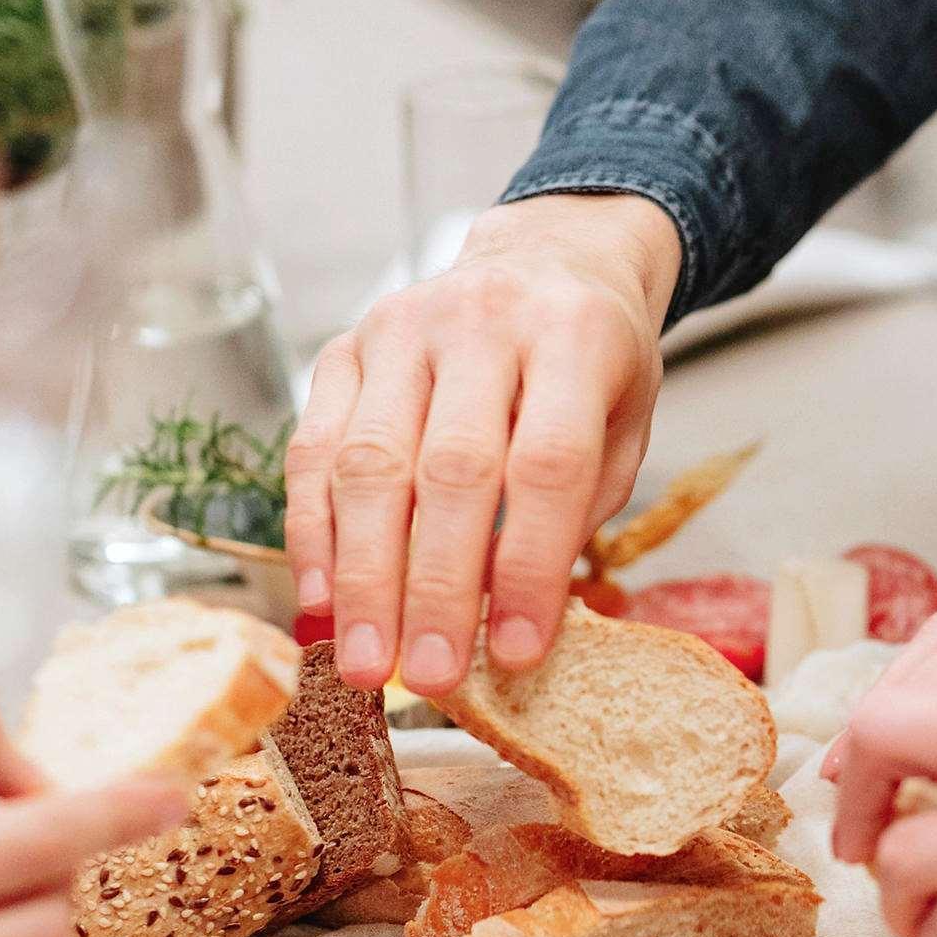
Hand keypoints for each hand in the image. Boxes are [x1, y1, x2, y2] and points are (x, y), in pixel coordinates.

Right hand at [288, 191, 680, 697]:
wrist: (545, 259)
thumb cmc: (593, 363)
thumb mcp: (624, 425)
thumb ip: (577, 509)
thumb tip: (511, 619)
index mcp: (573, 337)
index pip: (545, 465)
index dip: (527, 566)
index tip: (515, 652)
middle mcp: (482, 321)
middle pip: (448, 469)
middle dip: (434, 588)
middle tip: (427, 677)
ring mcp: (402, 328)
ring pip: (368, 462)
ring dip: (362, 575)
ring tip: (366, 661)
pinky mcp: (345, 347)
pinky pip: (314, 448)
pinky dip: (312, 531)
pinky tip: (321, 598)